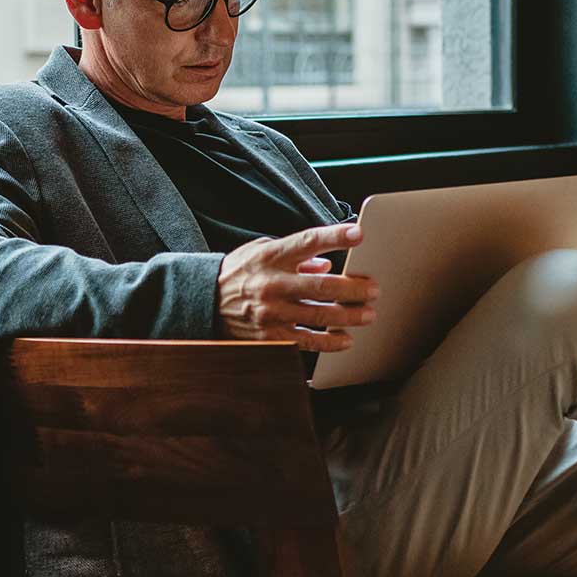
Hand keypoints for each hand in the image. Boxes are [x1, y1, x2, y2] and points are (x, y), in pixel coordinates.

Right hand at [216, 223, 378, 351]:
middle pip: (321, 285)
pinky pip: (305, 341)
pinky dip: (328, 342)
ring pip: (318, 315)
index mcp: (272, 256)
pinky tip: (345, 339)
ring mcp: (271, 312)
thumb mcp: (262, 251)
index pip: (308, 242)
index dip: (334, 237)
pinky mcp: (269, 336)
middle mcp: (272, 283)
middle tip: (373, 289)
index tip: (359, 234)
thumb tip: (327, 264)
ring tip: (368, 314)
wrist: (203, 301)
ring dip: (347, 316)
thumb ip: (296, 256)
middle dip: (352, 288)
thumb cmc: (239, 272)